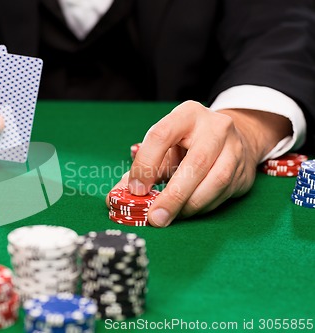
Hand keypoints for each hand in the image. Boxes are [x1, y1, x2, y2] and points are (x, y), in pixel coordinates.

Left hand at [110, 101, 291, 226]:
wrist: (230, 138)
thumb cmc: (186, 145)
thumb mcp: (163, 149)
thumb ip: (141, 170)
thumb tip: (115, 199)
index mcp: (186, 115)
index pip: (161, 135)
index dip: (146, 164)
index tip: (136, 190)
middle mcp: (215, 127)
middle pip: (195, 163)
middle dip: (173, 195)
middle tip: (155, 218)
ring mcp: (234, 147)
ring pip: (215, 180)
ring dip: (190, 205)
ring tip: (170, 216)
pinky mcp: (244, 169)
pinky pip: (223, 193)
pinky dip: (202, 206)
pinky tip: (187, 211)